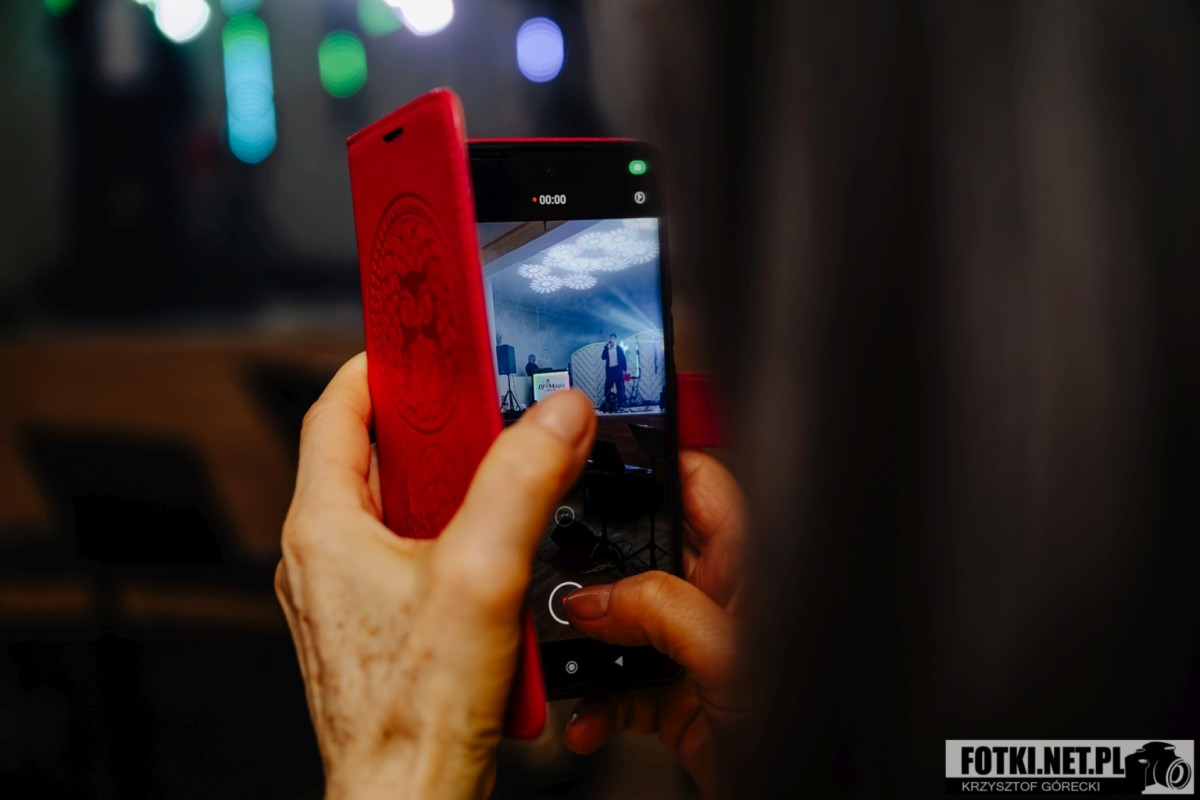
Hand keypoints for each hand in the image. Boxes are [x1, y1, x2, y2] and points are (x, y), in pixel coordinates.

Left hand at [275, 353, 596, 799]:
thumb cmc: (414, 714)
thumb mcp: (479, 576)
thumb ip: (521, 483)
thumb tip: (557, 417)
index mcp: (324, 526)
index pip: (336, 408)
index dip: (383, 366)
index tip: (427, 343)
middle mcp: (324, 556)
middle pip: (376, 453)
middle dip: (437, 426)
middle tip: (491, 409)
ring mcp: (347, 594)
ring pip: (398, 505)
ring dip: (451, 484)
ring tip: (504, 475)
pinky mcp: (377, 625)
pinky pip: (411, 552)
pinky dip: (452, 534)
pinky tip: (498, 553)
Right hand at [561, 451, 745, 797]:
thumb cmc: (813, 721)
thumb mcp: (729, 654)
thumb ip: (661, 612)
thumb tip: (596, 598)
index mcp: (751, 564)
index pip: (700, 486)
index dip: (655, 468)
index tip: (600, 467)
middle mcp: (722, 598)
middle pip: (646, 555)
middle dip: (598, 568)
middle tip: (563, 576)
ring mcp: (696, 647)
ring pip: (624, 623)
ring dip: (589, 645)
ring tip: (569, 652)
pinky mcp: (677, 698)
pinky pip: (621, 686)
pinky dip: (595, 703)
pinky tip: (587, 716)